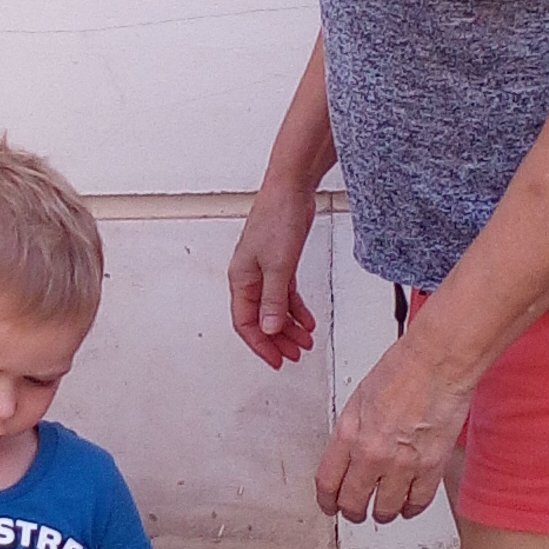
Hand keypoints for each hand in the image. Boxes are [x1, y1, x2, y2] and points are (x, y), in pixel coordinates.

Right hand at [228, 181, 319, 371]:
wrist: (291, 188)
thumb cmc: (277, 218)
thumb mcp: (278, 266)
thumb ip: (273, 300)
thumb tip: (268, 330)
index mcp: (241, 279)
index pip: (245, 323)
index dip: (260, 345)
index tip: (276, 360)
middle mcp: (250, 277)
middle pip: (260, 319)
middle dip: (276, 340)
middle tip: (293, 356)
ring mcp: (265, 270)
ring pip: (274, 308)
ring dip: (288, 327)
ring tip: (305, 343)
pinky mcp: (280, 262)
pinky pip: (285, 294)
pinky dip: (295, 309)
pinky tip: (307, 321)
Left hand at [315, 339, 471, 527]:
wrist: (438, 361)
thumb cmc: (403, 369)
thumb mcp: (360, 399)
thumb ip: (352, 432)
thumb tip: (349, 455)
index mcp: (349, 433)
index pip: (328, 483)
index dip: (327, 501)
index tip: (330, 505)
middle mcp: (372, 453)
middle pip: (353, 502)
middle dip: (352, 511)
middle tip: (356, 511)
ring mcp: (402, 463)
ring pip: (385, 510)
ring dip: (382, 513)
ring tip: (384, 510)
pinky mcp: (431, 467)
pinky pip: (417, 502)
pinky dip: (411, 508)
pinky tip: (408, 505)